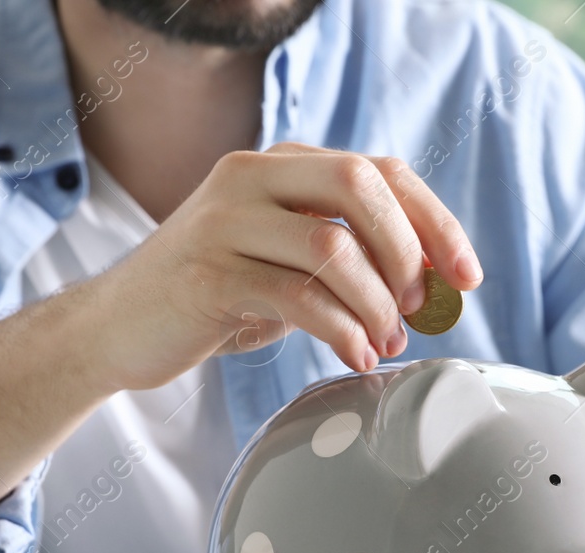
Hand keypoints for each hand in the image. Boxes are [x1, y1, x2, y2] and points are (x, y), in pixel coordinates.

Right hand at [84, 142, 482, 391]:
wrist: (118, 328)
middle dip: (407, 253)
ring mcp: (225, 222)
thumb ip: (345, 252)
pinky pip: (298, 297)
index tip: (466, 276)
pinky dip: (342, 331)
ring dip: (377, 303)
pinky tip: (356, 355)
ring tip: (384, 340)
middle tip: (418, 308)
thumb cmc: (214, 296)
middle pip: (360, 186)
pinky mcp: (208, 275)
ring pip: (333, 245)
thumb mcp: (285, 260)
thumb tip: (432, 286)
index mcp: (281, 164)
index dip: (435, 222)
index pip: (381, 170)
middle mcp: (251, 177)